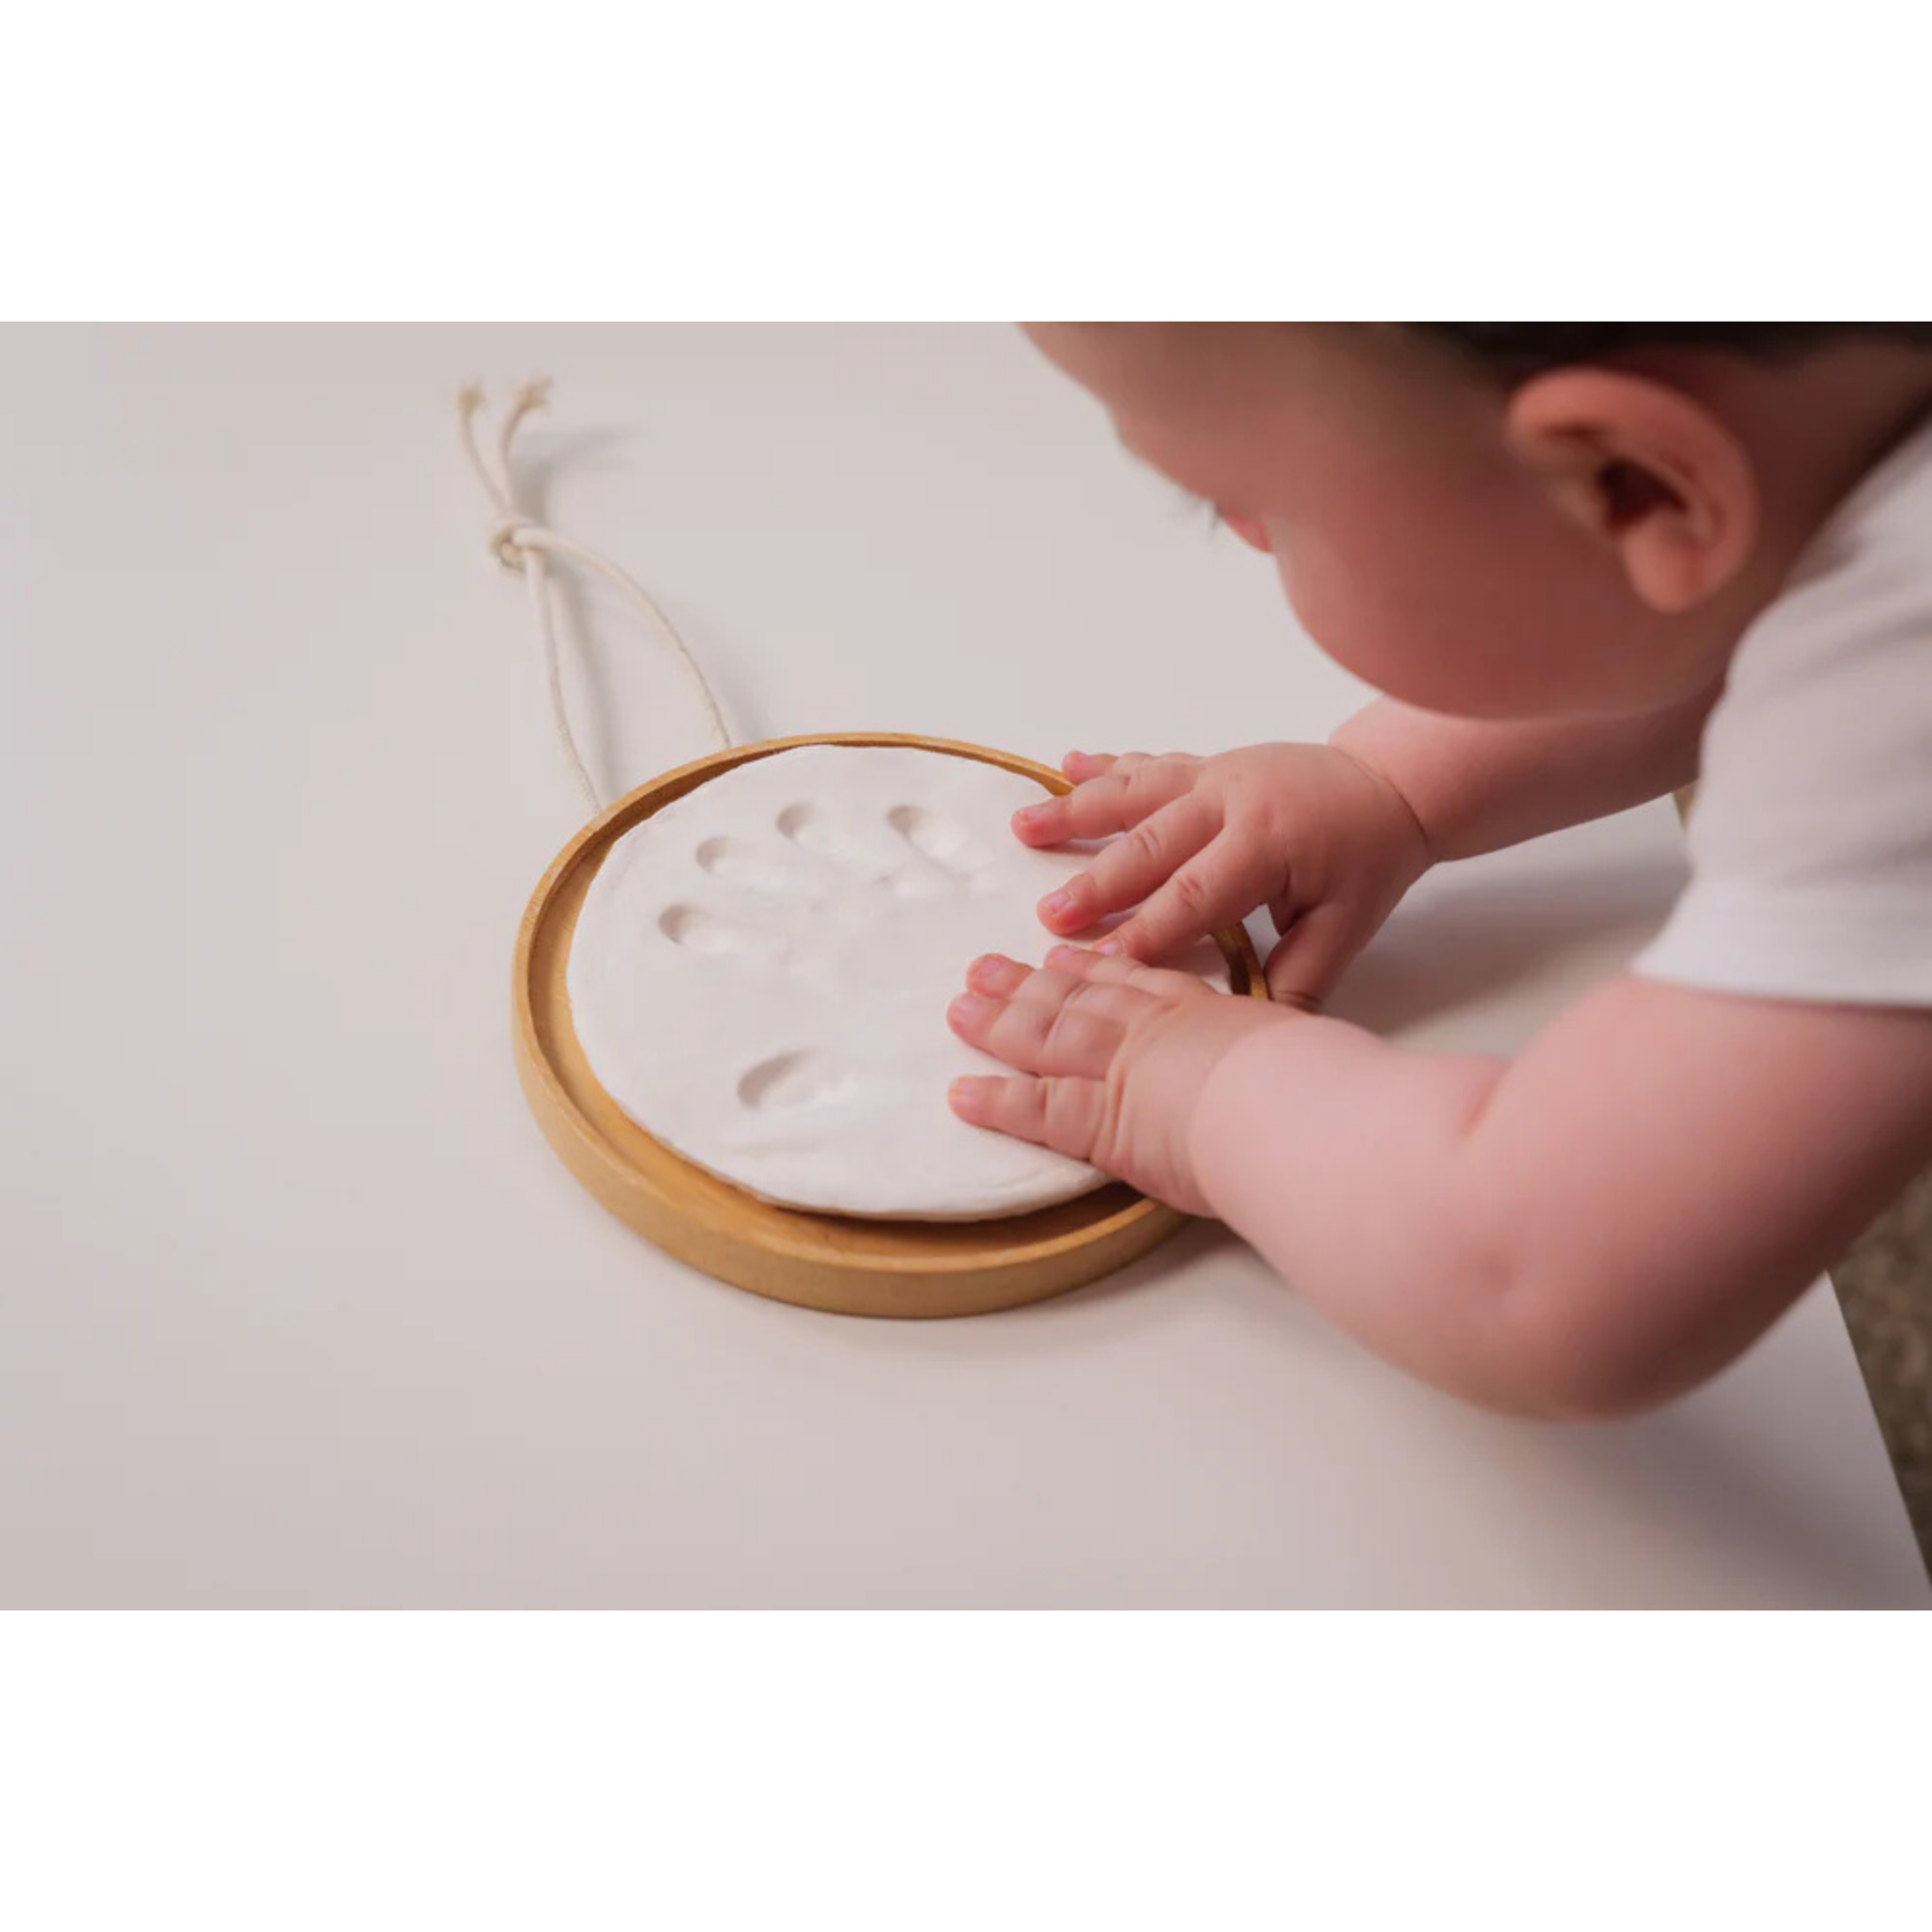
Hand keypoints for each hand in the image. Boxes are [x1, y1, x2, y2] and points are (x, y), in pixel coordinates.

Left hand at [947, 946, 1293, 1214]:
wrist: (1294, 1108)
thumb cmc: (1312, 1083)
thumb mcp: (1301, 1051)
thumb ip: (1283, 1052)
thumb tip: (1301, 1066)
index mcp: (1199, 1010)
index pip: (1135, 981)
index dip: (1093, 967)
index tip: (1062, 956)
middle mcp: (1149, 1029)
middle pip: (1076, 997)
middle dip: (1027, 982)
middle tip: (985, 967)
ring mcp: (1118, 1068)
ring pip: (1046, 1036)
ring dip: (1000, 1021)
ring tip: (961, 1007)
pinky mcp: (1097, 1119)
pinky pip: (1034, 1108)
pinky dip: (996, 1101)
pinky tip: (962, 1094)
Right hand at [1013, 746, 1433, 1006]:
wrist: (1391, 784)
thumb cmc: (1366, 861)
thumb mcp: (1346, 927)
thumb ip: (1299, 979)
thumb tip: (1257, 1034)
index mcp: (1267, 844)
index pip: (1195, 895)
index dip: (1146, 931)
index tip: (1101, 964)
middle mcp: (1232, 801)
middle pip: (1151, 845)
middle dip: (1096, 883)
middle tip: (1049, 918)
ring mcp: (1214, 775)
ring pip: (1135, 793)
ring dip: (1076, 812)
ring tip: (1022, 829)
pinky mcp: (1206, 765)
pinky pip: (1147, 764)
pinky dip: (1103, 768)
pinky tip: (1062, 768)